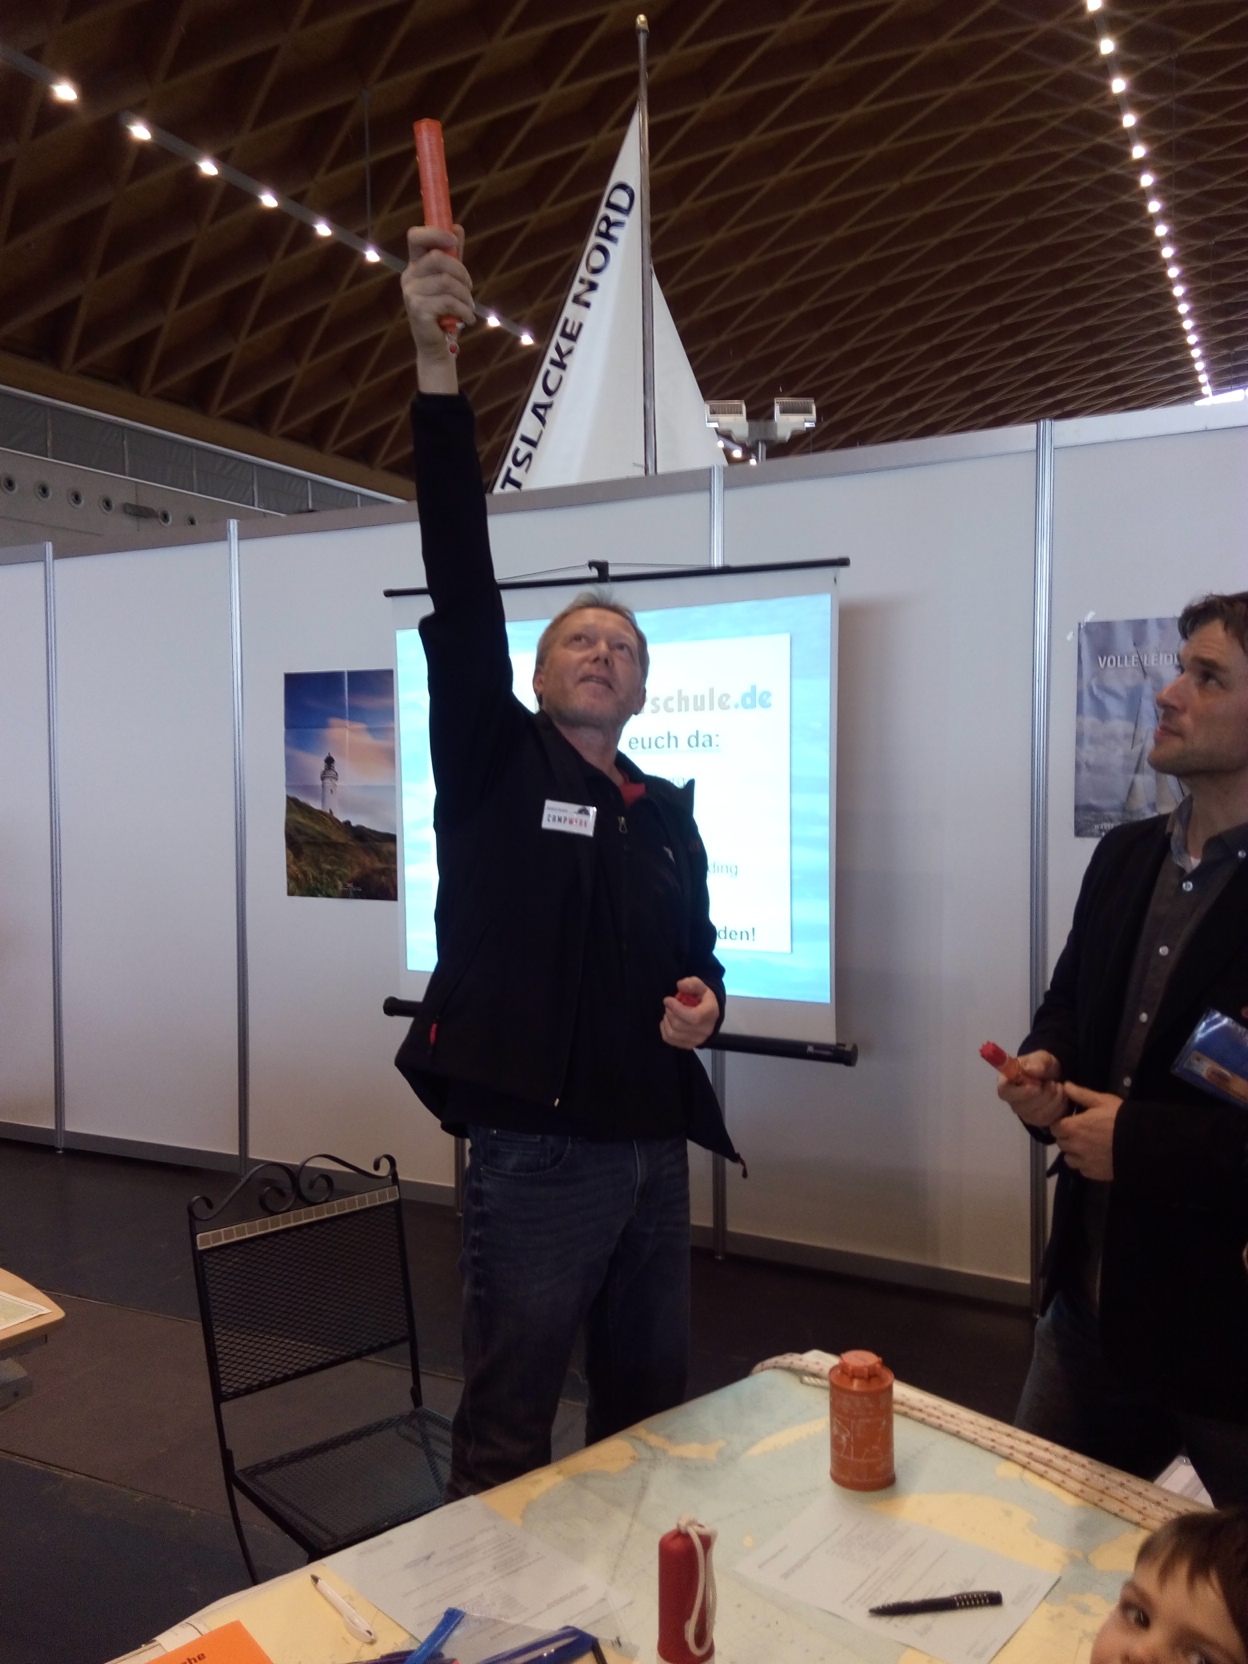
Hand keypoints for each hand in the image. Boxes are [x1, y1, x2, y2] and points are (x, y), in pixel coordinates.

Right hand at [401, 225, 474, 392]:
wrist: (438, 346)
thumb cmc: (445, 311)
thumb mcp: (451, 280)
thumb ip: (452, 256)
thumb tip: (457, 227)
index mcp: (415, 265)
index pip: (416, 237)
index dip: (435, 233)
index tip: (454, 240)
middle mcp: (409, 276)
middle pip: (437, 258)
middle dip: (461, 271)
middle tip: (469, 287)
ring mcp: (411, 293)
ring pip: (447, 281)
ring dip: (465, 296)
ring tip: (469, 307)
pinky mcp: (417, 310)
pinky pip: (448, 301)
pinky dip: (464, 310)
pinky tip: (467, 319)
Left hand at [660, 977, 718, 1049]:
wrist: (710, 1014)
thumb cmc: (703, 1000)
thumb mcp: (701, 987)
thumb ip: (692, 984)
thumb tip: (680, 985)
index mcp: (710, 1014)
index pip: (692, 1017)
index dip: (676, 1009)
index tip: (668, 1000)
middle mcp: (705, 1030)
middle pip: (679, 1025)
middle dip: (669, 1012)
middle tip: (669, 1004)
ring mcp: (697, 1040)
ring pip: (672, 1033)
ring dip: (666, 1020)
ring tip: (670, 1012)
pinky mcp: (688, 1045)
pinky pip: (669, 1039)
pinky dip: (664, 1029)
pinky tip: (668, 1021)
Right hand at [997, 1049, 1065, 1128]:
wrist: (1055, 1078)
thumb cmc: (1042, 1066)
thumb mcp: (1042, 1058)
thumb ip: (1037, 1063)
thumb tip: (1029, 1070)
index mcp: (1007, 1083)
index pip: (1004, 1092)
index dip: (1020, 1092)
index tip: (1037, 1087)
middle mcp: (1013, 1101)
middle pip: (1023, 1107)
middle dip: (1044, 1094)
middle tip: (1052, 1082)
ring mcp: (1025, 1114)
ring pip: (1038, 1115)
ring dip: (1054, 1099)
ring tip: (1057, 1087)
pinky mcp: (1038, 1122)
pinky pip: (1049, 1119)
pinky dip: (1059, 1107)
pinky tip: (1061, 1097)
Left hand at [1052, 1083, 1121, 1179]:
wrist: (1142, 1143)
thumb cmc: (1120, 1118)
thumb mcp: (1102, 1101)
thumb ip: (1081, 1094)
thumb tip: (1065, 1086)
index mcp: (1073, 1128)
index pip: (1055, 1127)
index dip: (1061, 1124)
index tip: (1070, 1121)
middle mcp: (1074, 1147)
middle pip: (1061, 1143)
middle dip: (1067, 1137)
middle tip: (1080, 1132)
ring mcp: (1084, 1162)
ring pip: (1069, 1159)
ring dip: (1074, 1153)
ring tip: (1087, 1146)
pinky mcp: (1094, 1174)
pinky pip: (1082, 1170)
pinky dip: (1085, 1164)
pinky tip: (1096, 1157)